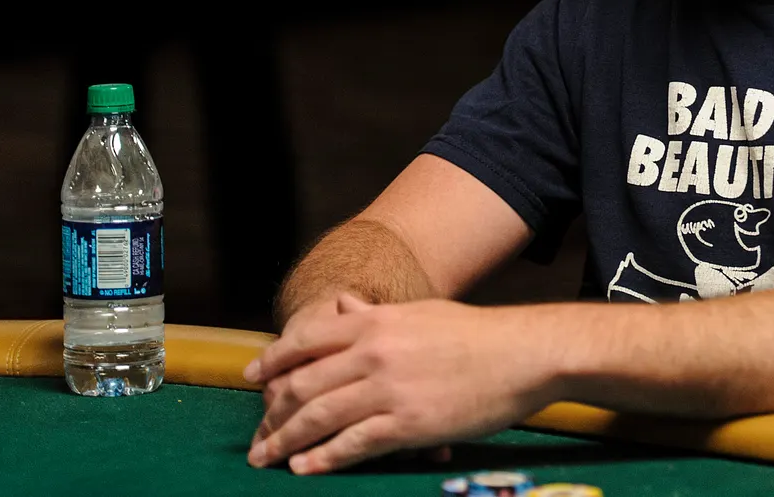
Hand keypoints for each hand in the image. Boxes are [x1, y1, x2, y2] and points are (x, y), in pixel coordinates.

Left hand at [244, 294, 560, 474]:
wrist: (522, 354)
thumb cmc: (475, 334)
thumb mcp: (420, 312)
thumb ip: (375, 315)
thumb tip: (343, 306)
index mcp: (375, 322)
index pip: (306, 340)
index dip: (272, 361)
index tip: (252, 379)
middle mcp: (374, 352)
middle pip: (303, 384)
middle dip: (273, 414)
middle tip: (256, 436)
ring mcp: (389, 389)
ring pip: (319, 416)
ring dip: (286, 441)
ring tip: (267, 457)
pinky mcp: (408, 423)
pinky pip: (352, 444)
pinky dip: (323, 458)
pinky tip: (305, 467)